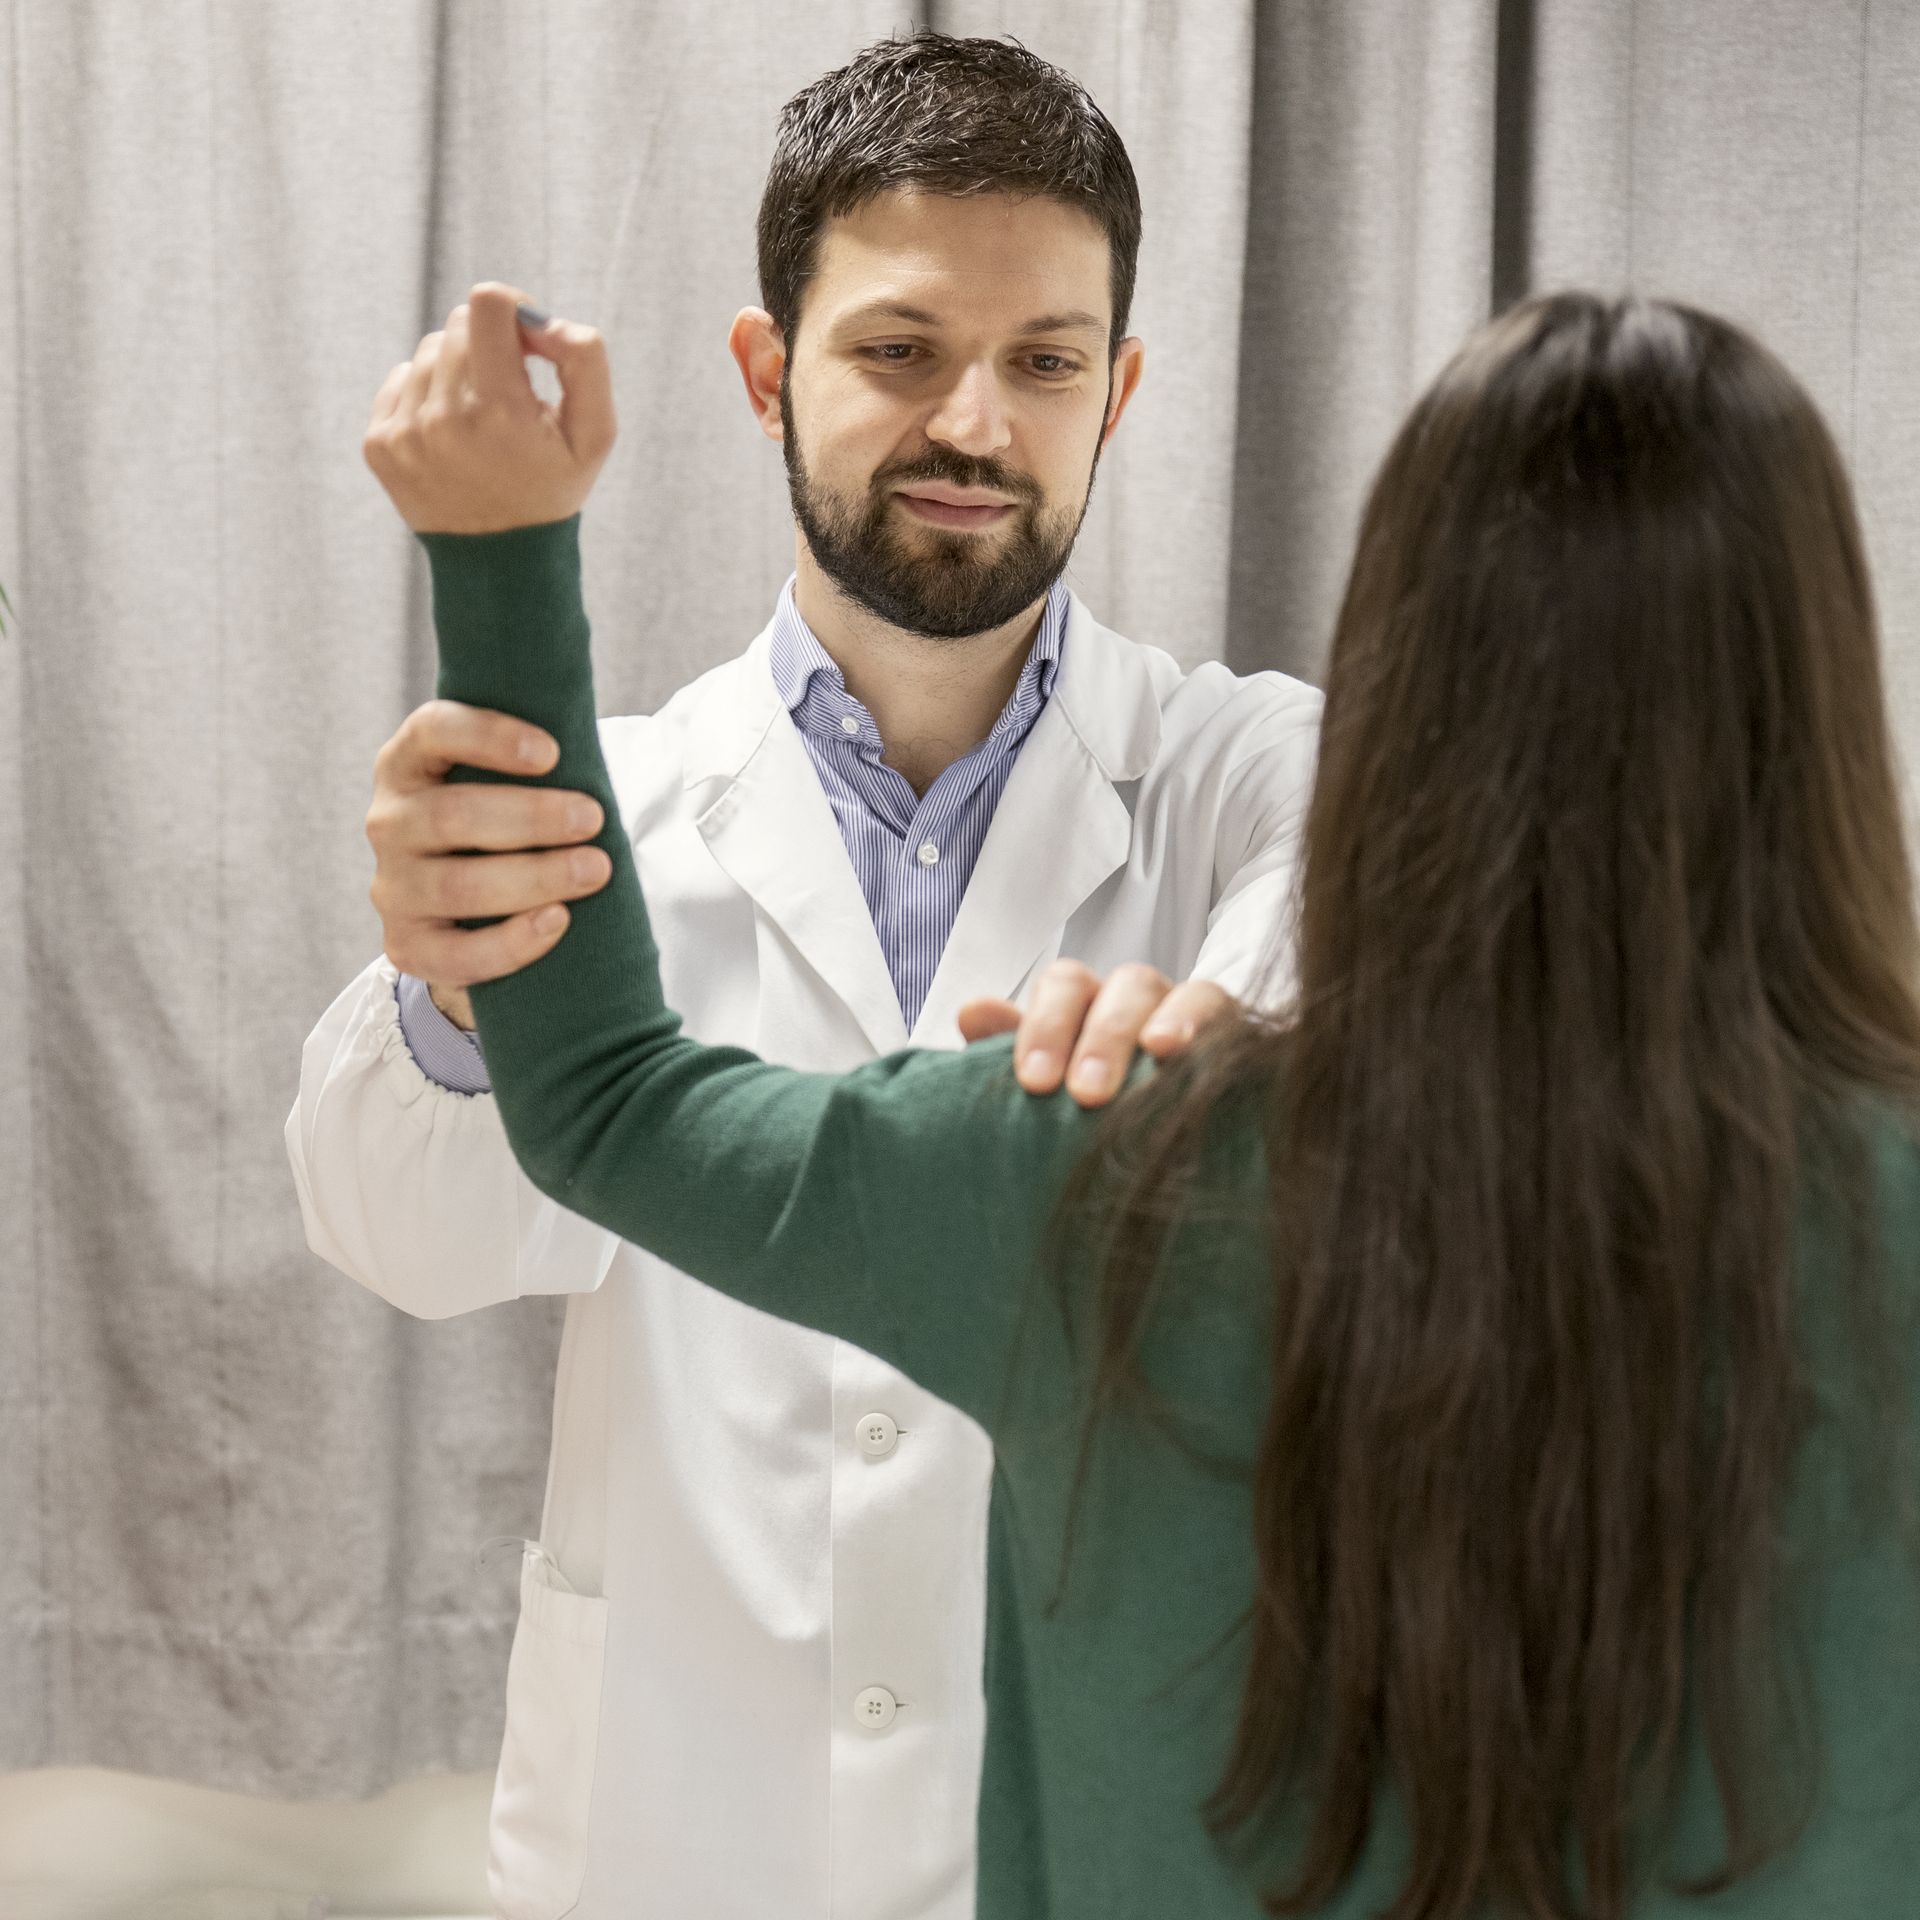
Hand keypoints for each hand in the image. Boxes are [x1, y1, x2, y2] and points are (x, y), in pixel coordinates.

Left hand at [362, 282, 616, 533]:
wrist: (500, 563)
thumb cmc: (553, 488)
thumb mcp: (595, 434)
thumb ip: (584, 360)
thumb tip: (541, 319)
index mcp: (500, 411)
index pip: (487, 303)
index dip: (512, 307)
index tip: (526, 337)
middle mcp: (445, 418)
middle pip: (457, 325)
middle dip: (488, 346)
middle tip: (510, 392)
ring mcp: (404, 433)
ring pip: (427, 352)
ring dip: (457, 373)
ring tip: (481, 423)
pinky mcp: (379, 444)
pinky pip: (400, 381)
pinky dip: (427, 397)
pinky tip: (452, 436)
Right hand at [365, 700, 613, 1023]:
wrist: (471, 909)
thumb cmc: (505, 826)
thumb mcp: (507, 781)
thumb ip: (533, 762)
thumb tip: (594, 752)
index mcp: (409, 764)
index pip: (433, 732)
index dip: (489, 737)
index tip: (553, 753)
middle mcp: (389, 821)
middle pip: (451, 816)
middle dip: (532, 817)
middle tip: (594, 820)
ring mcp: (392, 887)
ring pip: (457, 885)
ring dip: (534, 877)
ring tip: (595, 870)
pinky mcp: (406, 945)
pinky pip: (456, 955)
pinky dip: (512, 941)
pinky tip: (557, 922)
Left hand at [957, 961, 1239, 1106]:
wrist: (1171, 1144)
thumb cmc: (1092, 1104)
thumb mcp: (1049, 1079)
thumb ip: (1012, 1048)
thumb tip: (973, 1011)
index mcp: (1088, 1002)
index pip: (1066, 985)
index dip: (1046, 1025)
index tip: (1034, 1082)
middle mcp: (1143, 999)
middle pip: (1126, 986)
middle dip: (1103, 1036)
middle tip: (1086, 1093)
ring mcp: (1199, 1016)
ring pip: (1190, 995)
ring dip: (1172, 1022)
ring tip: (1159, 1054)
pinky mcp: (1242, 1040)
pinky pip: (1237, 1025)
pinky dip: (1218, 1037)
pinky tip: (1205, 1067)